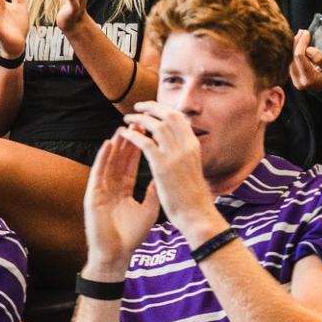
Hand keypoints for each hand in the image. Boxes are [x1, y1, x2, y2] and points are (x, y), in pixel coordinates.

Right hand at [81, 133, 161, 272]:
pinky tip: (108, 144)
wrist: (116, 255)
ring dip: (116, 145)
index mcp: (124, 190)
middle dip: (128, 141)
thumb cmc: (131, 236)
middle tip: (136, 122)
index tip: (147, 131)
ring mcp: (101, 190)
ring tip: (123, 128)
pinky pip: (98, 173)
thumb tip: (164, 175)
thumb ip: (153, 191)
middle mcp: (111, 187)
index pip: (132, 164)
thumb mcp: (148, 210)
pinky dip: (102, 158)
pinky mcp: (92, 195)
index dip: (139, 148)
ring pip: (109, 163)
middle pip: (120, 160)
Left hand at [119, 101, 221, 240]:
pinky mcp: (163, 166)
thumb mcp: (193, 168)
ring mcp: (175, 155)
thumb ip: (184, 154)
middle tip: (138, 107)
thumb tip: (175, 147)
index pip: (179, 118)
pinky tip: (124, 134)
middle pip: (168, 115)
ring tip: (128, 119)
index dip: (164, 110)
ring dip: (139, 119)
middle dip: (151, 108)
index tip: (152, 109)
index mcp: (194, 145)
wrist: (196, 213)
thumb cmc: (193, 196)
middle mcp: (186, 145)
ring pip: (155, 125)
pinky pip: (145, 142)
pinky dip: (133, 135)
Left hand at [291, 29, 321, 92]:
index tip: (306, 33)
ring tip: (300, 35)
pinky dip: (294, 51)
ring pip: (290, 58)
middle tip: (302, 31)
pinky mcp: (294, 77)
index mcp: (308, 79)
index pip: (299, 57)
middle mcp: (299, 81)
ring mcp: (295, 80)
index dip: (301, 43)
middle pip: (292, 57)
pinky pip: (291, 61)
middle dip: (296, 42)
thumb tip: (309, 49)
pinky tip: (298, 44)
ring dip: (294, 46)